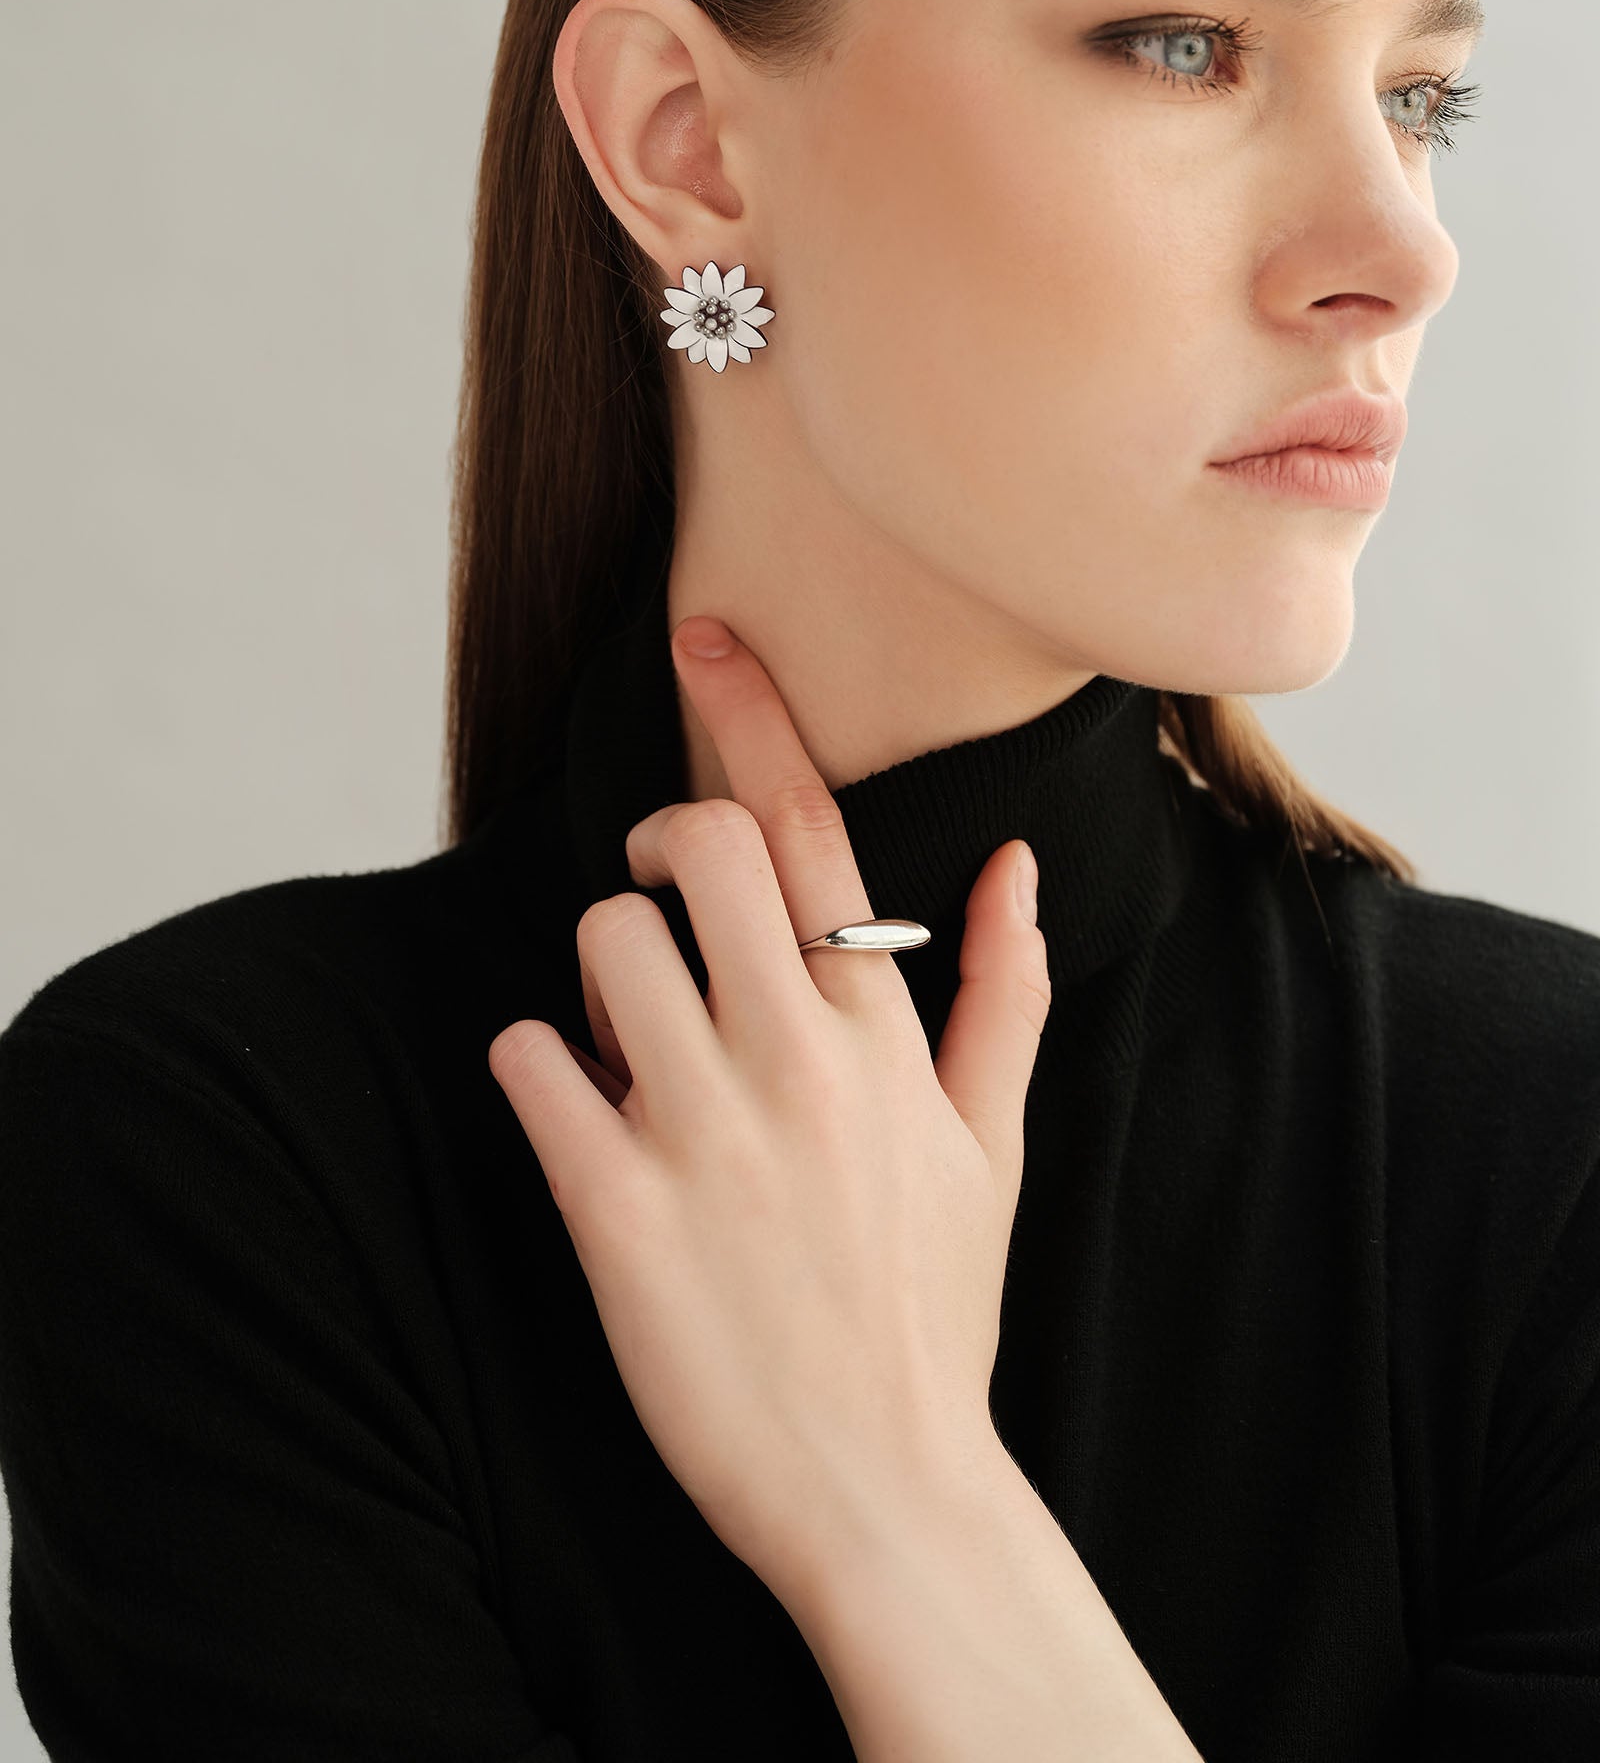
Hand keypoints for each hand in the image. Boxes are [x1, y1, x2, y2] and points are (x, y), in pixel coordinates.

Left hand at [487, 614, 1048, 1609]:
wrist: (885, 1491)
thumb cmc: (937, 1308)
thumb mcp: (996, 1145)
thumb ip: (1004, 993)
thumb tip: (1014, 864)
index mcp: (883, 1033)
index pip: (811, 829)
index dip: (748, 713)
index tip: (700, 636)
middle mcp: (796, 1059)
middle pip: (699, 846)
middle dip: (659, 837)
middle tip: (661, 889)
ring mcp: (704, 1131)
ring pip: (601, 939)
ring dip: (598, 968)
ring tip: (628, 1040)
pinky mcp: (615, 1210)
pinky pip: (530, 1063)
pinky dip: (533, 1065)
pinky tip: (572, 1110)